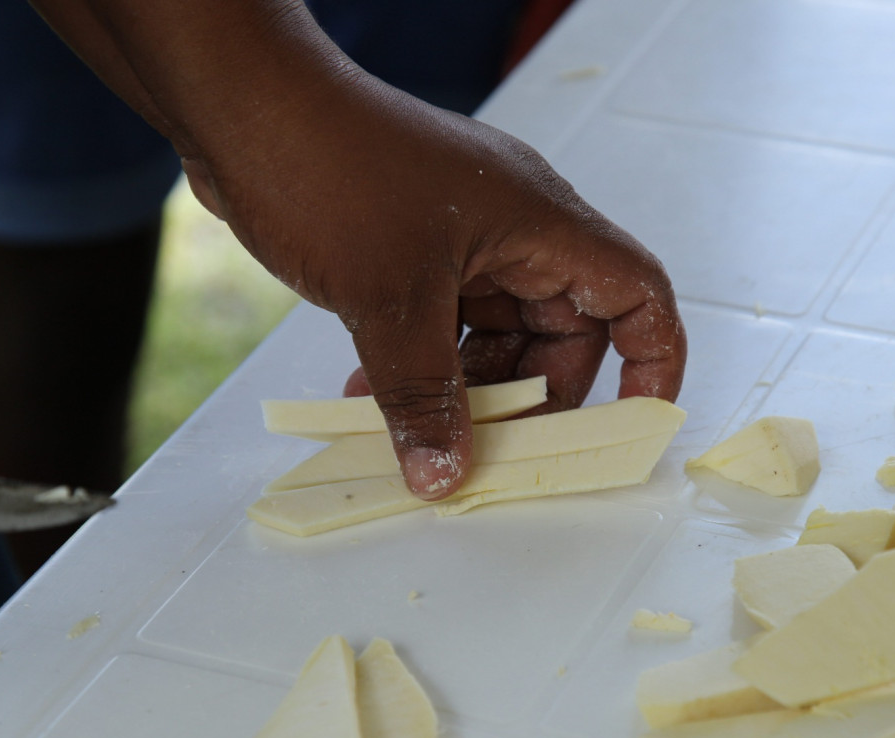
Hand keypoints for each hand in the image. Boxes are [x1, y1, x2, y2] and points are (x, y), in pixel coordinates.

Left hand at [185, 72, 685, 498]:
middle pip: (562, 332)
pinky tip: (372, 396)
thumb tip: (444, 474)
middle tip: (488, 449)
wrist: (243, 105)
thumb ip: (423, 396)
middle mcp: (514, 229)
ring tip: (409, 427)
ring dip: (461, 389)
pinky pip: (443, 323)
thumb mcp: (389, 299)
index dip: (650, 363)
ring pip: (495, 335)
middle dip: (528, 397)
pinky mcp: (416, 248)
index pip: (636, 293)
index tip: (632, 426)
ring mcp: (463, 238)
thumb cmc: (328, 165)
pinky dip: (421, 366)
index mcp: (541, 222)